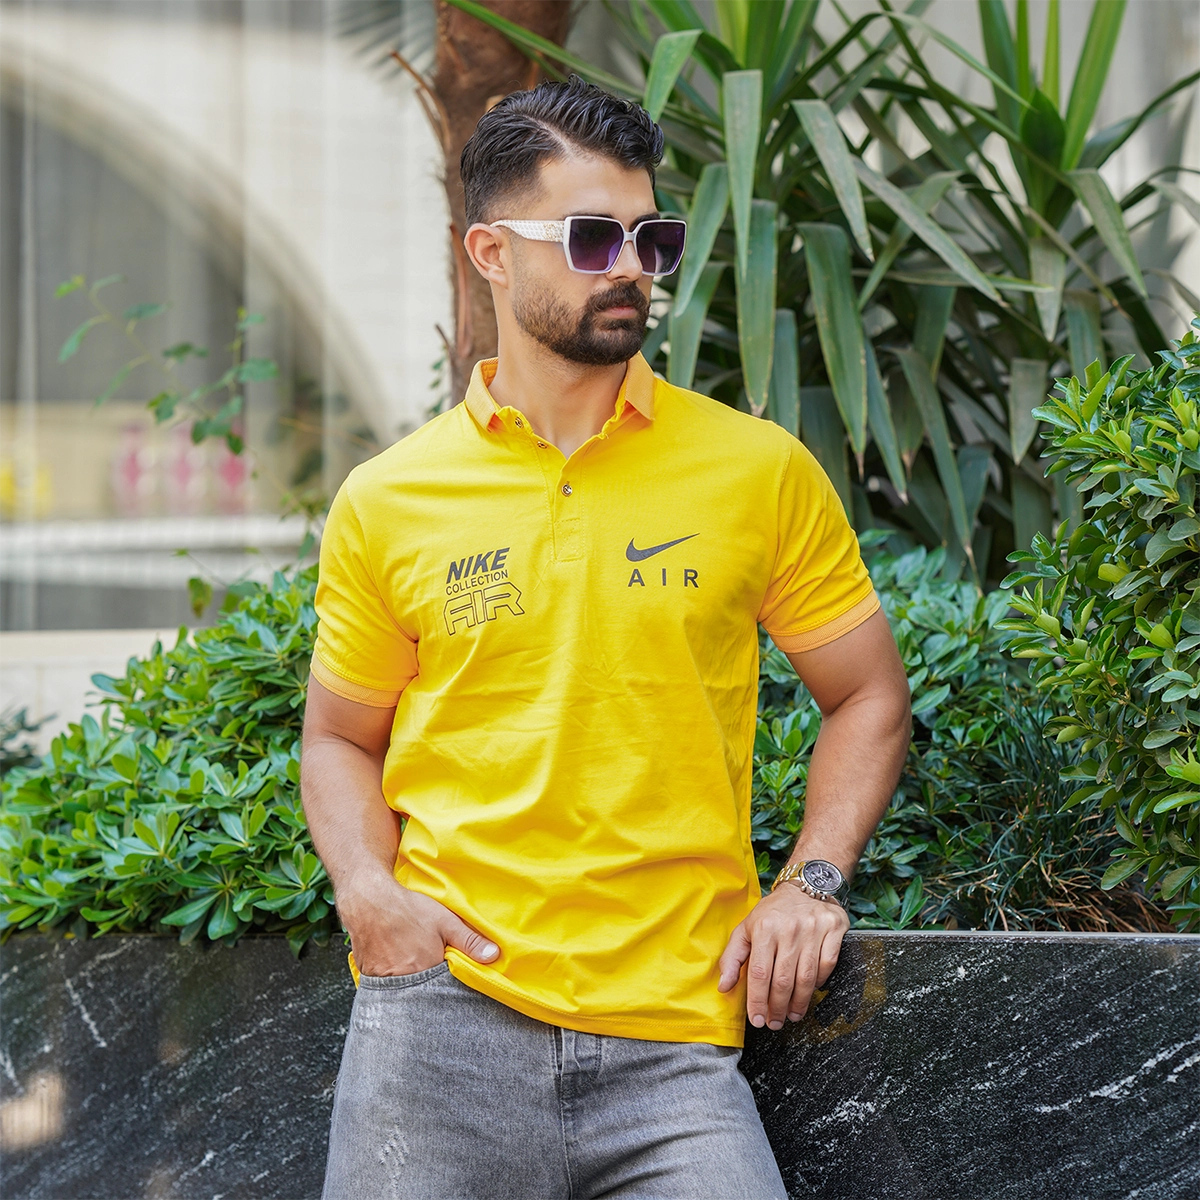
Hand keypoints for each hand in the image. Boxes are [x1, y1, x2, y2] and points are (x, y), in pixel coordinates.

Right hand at [338, 871, 499, 977]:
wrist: (367, 901)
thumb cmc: (407, 909)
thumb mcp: (445, 921)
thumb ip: (469, 940)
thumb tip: (494, 956)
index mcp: (425, 972)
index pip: (443, 993)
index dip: (450, 987)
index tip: (454, 983)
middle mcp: (403, 982)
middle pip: (422, 994)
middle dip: (430, 989)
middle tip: (433, 975)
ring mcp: (383, 982)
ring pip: (403, 991)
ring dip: (411, 985)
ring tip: (414, 969)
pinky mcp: (369, 976)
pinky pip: (385, 986)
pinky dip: (393, 980)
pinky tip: (397, 966)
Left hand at [717, 883, 848, 1028]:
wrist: (806, 886)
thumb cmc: (772, 913)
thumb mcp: (746, 928)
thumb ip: (733, 957)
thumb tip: (724, 986)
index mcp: (764, 928)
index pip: (760, 973)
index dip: (757, 1001)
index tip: (757, 1020)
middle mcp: (789, 929)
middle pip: (783, 980)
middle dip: (778, 1008)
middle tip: (775, 1023)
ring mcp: (813, 929)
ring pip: (806, 977)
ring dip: (799, 1003)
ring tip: (792, 1015)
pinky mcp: (834, 929)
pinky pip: (827, 964)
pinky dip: (819, 982)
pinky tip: (810, 991)